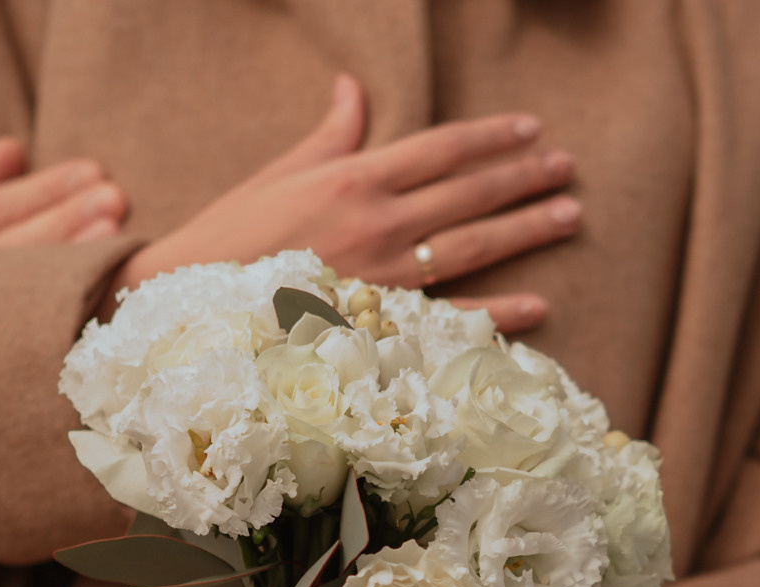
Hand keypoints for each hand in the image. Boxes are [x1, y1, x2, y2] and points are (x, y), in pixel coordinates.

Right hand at [0, 138, 125, 308]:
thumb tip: (12, 145)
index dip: (43, 191)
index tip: (95, 171)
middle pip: (8, 255)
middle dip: (65, 222)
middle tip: (117, 198)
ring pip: (23, 301)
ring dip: (72, 259)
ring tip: (120, 233)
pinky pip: (41, 351)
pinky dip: (78, 321)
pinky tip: (118, 299)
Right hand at [111, 74, 577, 333]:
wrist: (188, 304)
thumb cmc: (230, 238)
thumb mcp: (280, 175)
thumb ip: (332, 136)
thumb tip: (353, 88)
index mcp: (352, 180)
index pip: (440, 150)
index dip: (491, 137)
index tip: (532, 129)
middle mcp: (376, 225)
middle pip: (468, 193)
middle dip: (524, 178)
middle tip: (569, 168)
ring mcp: (383, 278)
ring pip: (471, 246)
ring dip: (526, 230)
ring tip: (570, 215)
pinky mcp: (381, 326)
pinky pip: (453, 319)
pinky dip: (501, 314)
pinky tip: (541, 304)